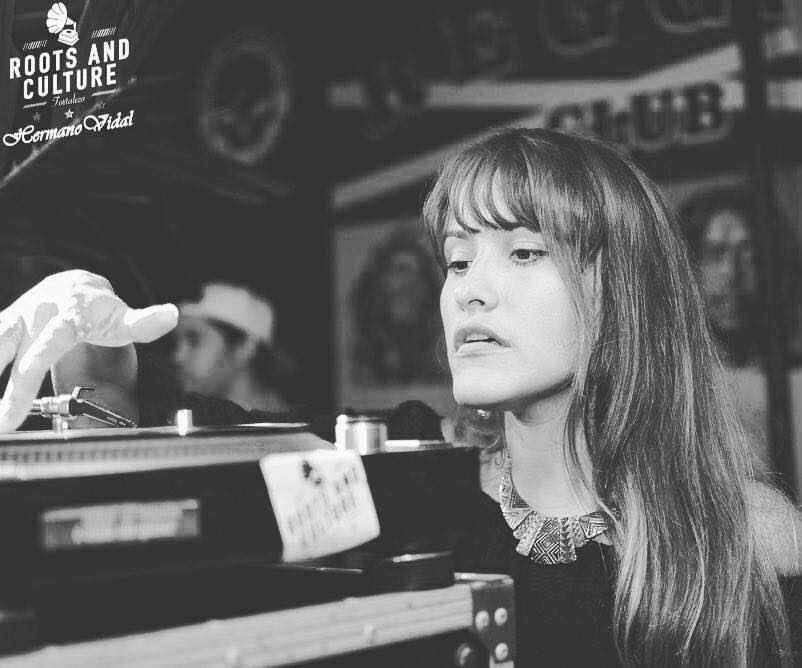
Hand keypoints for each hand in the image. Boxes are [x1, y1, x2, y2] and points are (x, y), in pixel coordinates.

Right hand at [0, 270, 177, 431]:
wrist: (75, 286)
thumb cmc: (100, 309)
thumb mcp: (122, 318)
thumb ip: (144, 323)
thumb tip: (171, 314)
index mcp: (65, 318)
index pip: (44, 350)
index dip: (28, 378)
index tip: (15, 410)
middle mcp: (34, 316)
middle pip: (12, 352)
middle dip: (6, 391)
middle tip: (1, 425)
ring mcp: (15, 320)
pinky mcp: (3, 327)